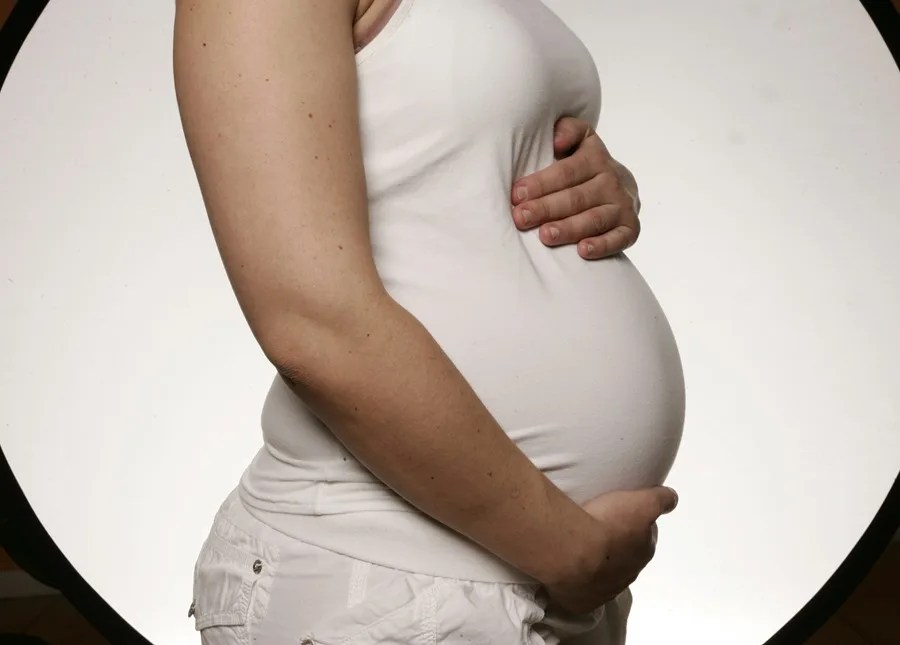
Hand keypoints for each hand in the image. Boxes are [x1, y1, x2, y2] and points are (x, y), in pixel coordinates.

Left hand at [511, 116, 641, 259]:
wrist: (623, 186)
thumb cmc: (585, 166)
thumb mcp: (579, 141)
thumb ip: (568, 130)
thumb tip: (557, 139)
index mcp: (595, 158)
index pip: (565, 172)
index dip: (541, 183)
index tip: (516, 195)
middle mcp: (611, 181)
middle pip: (576, 197)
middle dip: (546, 208)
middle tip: (521, 217)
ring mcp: (622, 205)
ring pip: (594, 219)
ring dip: (569, 228)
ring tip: (545, 236)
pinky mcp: (631, 228)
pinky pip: (619, 239)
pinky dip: (603, 246)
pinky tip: (583, 251)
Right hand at [542, 486, 677, 614]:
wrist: (572, 550)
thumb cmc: (608, 524)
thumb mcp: (641, 502)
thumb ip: (659, 499)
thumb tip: (671, 499)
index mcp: (644, 551)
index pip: (645, 538)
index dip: (633, 527)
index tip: (620, 517)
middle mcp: (629, 574)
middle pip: (626, 558)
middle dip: (616, 547)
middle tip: (599, 530)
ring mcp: (606, 591)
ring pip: (605, 576)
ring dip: (597, 565)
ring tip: (580, 548)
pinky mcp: (583, 602)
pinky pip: (583, 591)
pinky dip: (579, 582)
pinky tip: (571, 570)